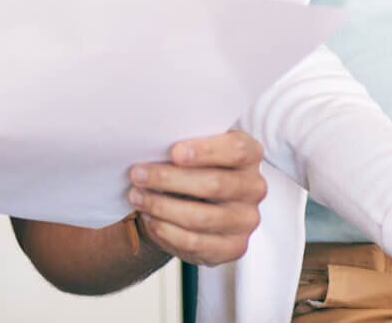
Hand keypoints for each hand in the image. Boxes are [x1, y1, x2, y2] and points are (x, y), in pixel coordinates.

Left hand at [126, 130, 266, 265]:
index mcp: (251, 155)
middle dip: (169, 179)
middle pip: (214, 184)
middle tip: (138, 174)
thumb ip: (186, 144)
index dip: (206, 150)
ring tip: (137, 197)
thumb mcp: (196, 148)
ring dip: (161, 207)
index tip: (174, 152)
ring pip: (201, 217)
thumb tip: (153, 145)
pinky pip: (194, 242)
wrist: (196, 203)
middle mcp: (255, 188)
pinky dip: (166, 230)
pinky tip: (150, 218)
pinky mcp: (233, 247)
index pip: (237, 150)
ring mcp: (246, 220)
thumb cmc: (195, 168)